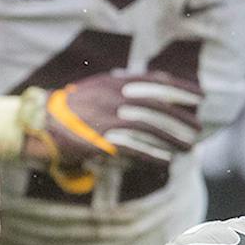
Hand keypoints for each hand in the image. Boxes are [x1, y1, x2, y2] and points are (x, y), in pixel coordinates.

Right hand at [26, 71, 204, 182]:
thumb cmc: (73, 104)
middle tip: (199, 126)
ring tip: (189, 147)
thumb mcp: (99, 86)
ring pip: (151, 129)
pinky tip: (166, 162)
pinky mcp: (103, 141)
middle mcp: (116, 98)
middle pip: (159, 106)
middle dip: (182, 117)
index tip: (201, 95)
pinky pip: (135, 149)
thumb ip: (125, 85)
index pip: (158, 82)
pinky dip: (153, 156)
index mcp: (117, 82)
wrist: (43, 120)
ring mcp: (109, 120)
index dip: (182, 88)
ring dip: (173, 139)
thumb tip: (154, 84)